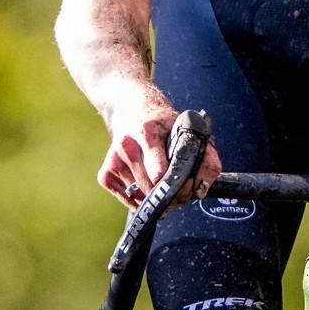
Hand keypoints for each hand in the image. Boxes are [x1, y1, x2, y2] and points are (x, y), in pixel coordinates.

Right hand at [97, 94, 221, 211]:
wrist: (131, 109)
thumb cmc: (162, 122)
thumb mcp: (184, 128)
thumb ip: (203, 154)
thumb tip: (201, 189)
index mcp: (148, 132)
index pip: (159, 171)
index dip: (176, 186)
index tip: (186, 191)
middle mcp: (128, 145)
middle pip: (150, 188)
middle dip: (169, 196)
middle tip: (181, 194)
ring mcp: (115, 159)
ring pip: (139, 196)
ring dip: (154, 199)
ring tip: (165, 189)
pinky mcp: (106, 171)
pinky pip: (125, 198)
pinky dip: (138, 200)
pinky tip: (146, 188)